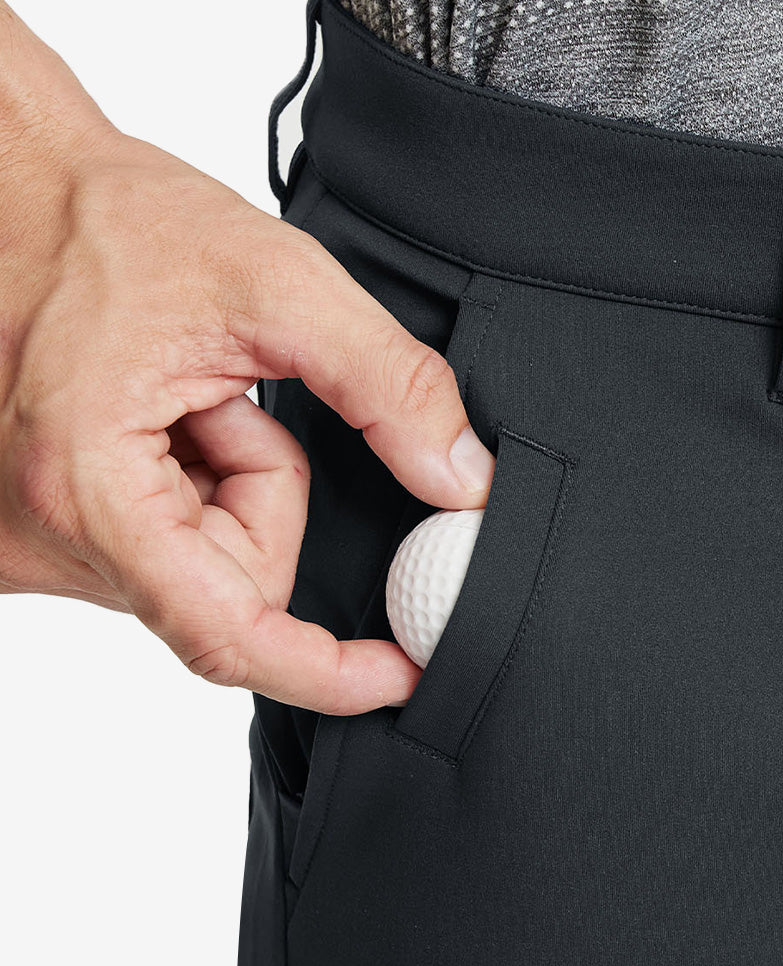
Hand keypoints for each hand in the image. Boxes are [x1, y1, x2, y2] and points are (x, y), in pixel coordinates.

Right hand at [0, 18, 494, 714]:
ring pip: (203, 570)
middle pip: (231, 588)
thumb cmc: (112, 223)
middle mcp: (45, 539)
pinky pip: (163, 554)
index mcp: (88, 485)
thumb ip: (388, 386)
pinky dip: (189, 491)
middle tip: (227, 400)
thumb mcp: (277, 284)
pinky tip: (159, 417)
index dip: (324, 669)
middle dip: (265, 497)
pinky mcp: (43, 537)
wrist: (15, 195)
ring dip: (225, 486)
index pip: (226, 633)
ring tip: (183, 397)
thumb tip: (460, 482)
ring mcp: (35, 545)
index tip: (396, 674)